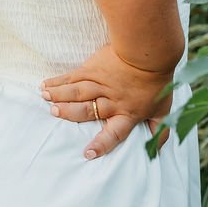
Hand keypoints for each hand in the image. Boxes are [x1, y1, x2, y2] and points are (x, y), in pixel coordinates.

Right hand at [41, 43, 176, 159]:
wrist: (150, 52)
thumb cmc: (157, 82)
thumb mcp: (163, 109)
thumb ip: (159, 131)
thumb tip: (158, 152)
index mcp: (127, 113)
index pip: (114, 133)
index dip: (102, 144)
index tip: (88, 153)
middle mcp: (111, 100)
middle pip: (88, 110)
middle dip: (70, 113)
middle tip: (54, 113)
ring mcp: (100, 83)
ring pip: (77, 92)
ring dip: (59, 96)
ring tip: (44, 98)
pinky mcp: (93, 68)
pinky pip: (72, 77)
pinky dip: (58, 81)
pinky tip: (45, 85)